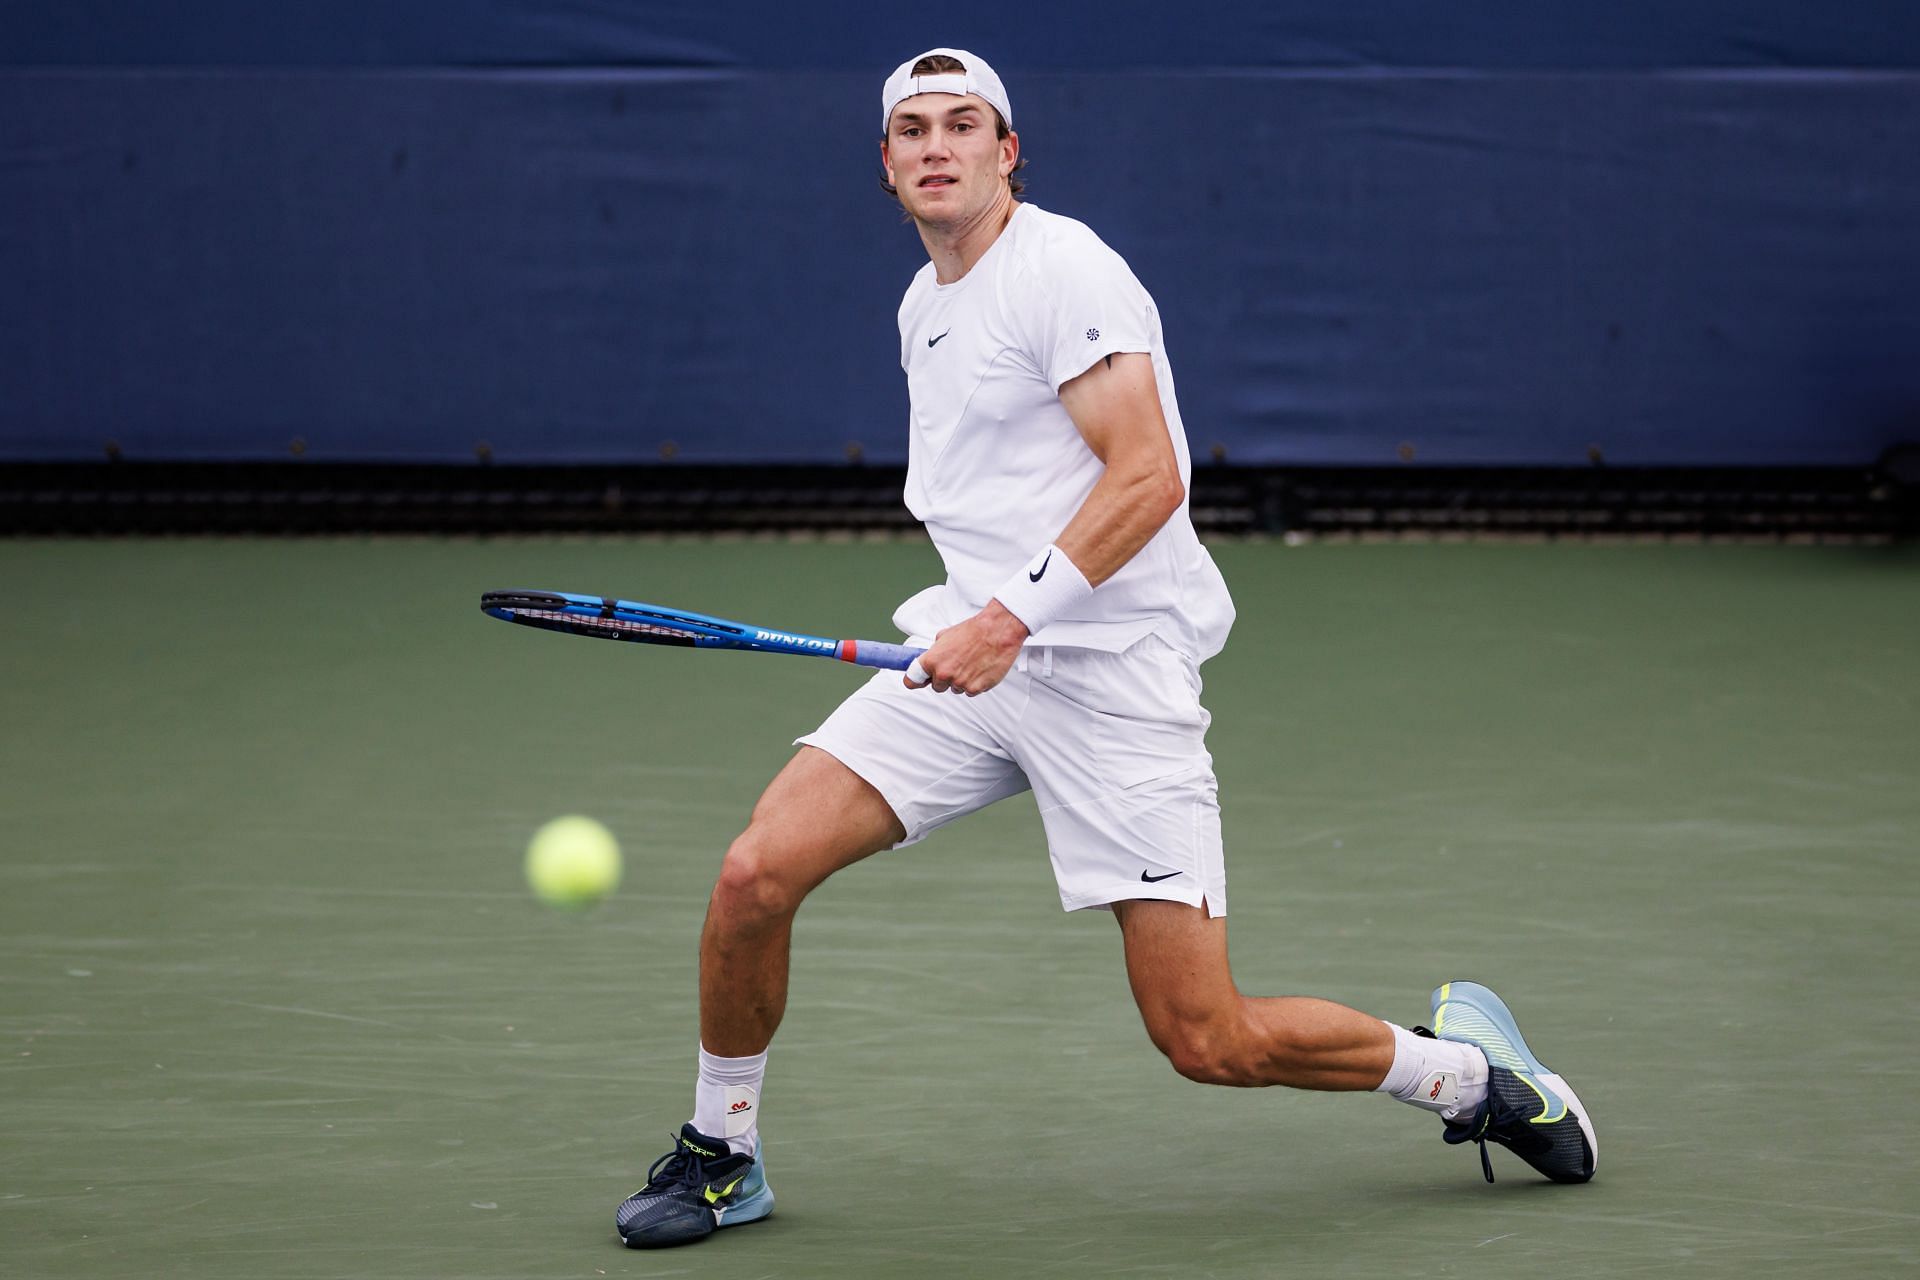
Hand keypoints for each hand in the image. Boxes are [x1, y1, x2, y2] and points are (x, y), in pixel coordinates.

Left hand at [903, 600, 1028, 694]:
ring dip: (961, 680)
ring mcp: (960, 683)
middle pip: (937, 686)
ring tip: (972, 663)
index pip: (912, 680)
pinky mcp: (976, 688)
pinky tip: (980, 668)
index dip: (915, 681)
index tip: (917, 681)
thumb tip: (932, 657)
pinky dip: (975, 683)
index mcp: (932, 660)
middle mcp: (944, 674)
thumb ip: (936, 651)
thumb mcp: (946, 635)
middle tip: (957, 664)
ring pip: (956, 689)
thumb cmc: (974, 631)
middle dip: (944, 678)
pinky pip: (971, 691)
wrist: (998, 631)